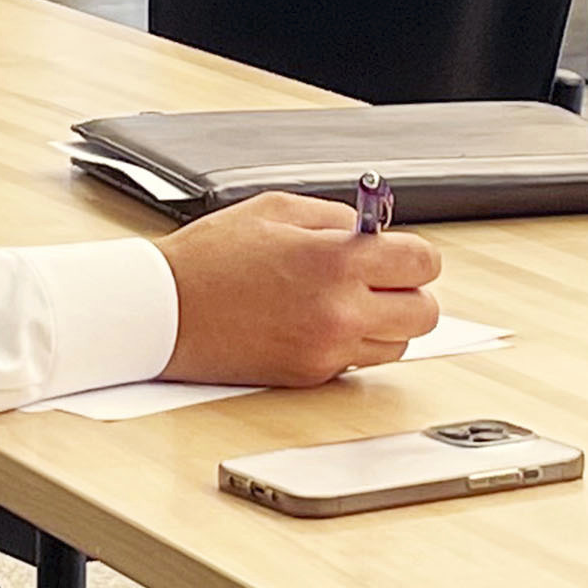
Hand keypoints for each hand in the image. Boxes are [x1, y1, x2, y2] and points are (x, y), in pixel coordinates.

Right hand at [159, 194, 443, 389]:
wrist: (163, 310)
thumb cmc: (210, 258)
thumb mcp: (277, 210)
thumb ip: (338, 218)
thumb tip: (374, 230)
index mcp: (337, 261)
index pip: (423, 264)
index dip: (414, 256)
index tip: (399, 253)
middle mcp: (340, 311)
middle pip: (424, 313)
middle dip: (409, 293)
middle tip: (381, 280)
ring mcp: (327, 350)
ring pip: (398, 345)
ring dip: (384, 324)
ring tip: (346, 303)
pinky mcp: (309, 377)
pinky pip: (358, 363)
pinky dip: (351, 345)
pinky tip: (319, 323)